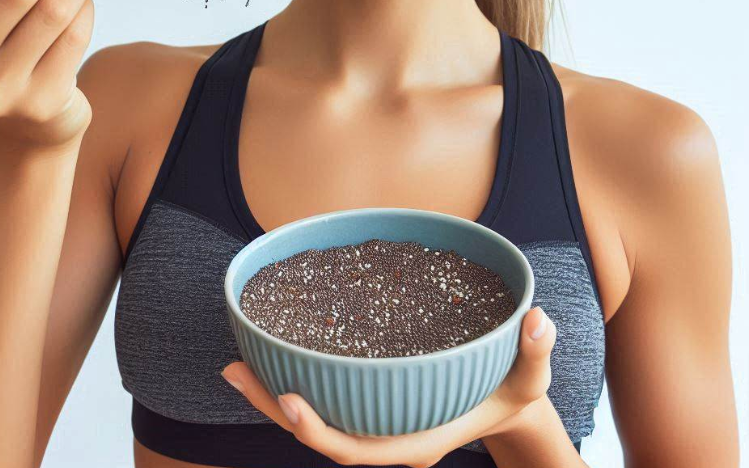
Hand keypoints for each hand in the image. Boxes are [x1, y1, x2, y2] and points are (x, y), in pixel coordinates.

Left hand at [221, 305, 555, 467]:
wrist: (502, 405)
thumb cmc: (511, 392)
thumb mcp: (530, 378)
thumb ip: (536, 352)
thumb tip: (538, 319)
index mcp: (416, 438)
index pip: (359, 449)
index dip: (320, 430)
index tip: (286, 398)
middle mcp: (387, 435)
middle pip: (320, 434)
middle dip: (271, 408)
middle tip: (230, 370)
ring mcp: (376, 421)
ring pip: (315, 418)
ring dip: (271, 393)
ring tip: (235, 361)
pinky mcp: (371, 403)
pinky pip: (327, 399)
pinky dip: (295, 379)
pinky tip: (274, 353)